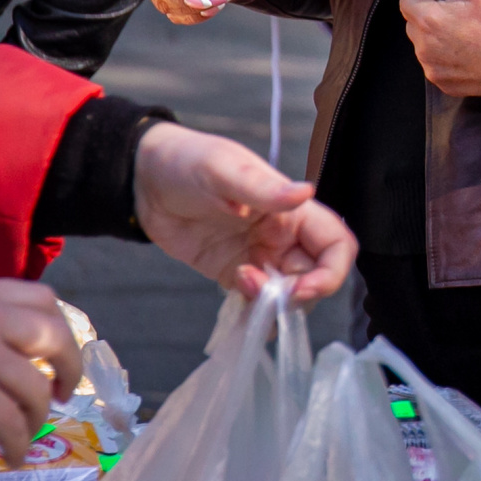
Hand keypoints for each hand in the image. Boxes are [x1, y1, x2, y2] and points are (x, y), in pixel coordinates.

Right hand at [0, 281, 83, 463]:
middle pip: (53, 336)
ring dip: (37, 415)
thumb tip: (3, 354)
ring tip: (28, 434)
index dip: (59, 326)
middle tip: (62, 394)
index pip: (41, 298)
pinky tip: (13, 456)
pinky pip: (9, 421)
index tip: (59, 351)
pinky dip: (18, 442)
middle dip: (69, 366)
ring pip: (33, 387)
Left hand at [133, 121, 356, 302]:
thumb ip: (263, 189)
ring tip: (240, 287)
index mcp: (293, 211)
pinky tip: (236, 317)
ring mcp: (259, 258)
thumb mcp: (225, 170)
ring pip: (288, 295)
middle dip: (297, 295)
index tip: (300, 289)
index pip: (336, 246)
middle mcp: (284, 237)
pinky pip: (255, 303)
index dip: (331, 272)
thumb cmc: (189, 162)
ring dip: (272, 307)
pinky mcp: (232, 274)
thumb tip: (305, 193)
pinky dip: (252, 318)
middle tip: (258, 289)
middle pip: (316, 277)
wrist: (144, 180)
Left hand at [399, 0, 480, 98]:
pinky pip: (436, 64)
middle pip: (415, 22)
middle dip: (433, 15)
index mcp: (427, 19)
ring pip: (424, 44)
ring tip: (471, 33)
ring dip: (439, 37)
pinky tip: (472, 52)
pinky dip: (449, 58)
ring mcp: (431, 67)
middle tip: (465, 13)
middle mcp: (422, 46)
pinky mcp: (443, 83)